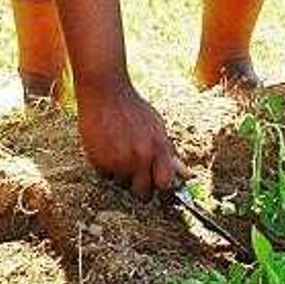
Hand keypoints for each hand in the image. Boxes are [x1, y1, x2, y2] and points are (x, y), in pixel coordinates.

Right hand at [77, 83, 186, 198]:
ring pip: (121, 183)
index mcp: (158, 150)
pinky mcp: (99, 160)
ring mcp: (118, 160)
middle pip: (142, 193)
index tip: (154, 183)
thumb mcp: (157, 126)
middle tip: (132, 171)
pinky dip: (103, 166)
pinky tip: (104, 147)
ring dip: (119, 174)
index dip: (159, 186)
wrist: (104, 90)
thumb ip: (168, 152)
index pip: (164, 184)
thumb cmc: (132, 107)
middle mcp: (140, 158)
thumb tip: (186, 175)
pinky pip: (103, 174)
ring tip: (116, 151)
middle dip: (138, 185)